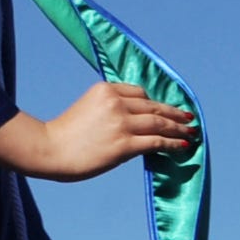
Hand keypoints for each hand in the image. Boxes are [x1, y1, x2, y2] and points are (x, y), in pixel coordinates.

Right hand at [0, 80, 198, 182]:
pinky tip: (182, 146)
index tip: (166, 110)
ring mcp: (121, 123)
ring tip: (191, 132)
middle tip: (189, 118)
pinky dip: (172, 143)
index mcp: (106, 89)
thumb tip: (135, 122)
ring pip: (159, 123)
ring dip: (178, 128)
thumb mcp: (87, 108)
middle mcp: (116, 102)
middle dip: (174, 114)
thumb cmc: (65, 134)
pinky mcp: (124, 144)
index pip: (139, 93)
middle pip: (153, 107)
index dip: (155, 103)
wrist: (48, 149)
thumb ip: (109, 108)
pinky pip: (156, 142)